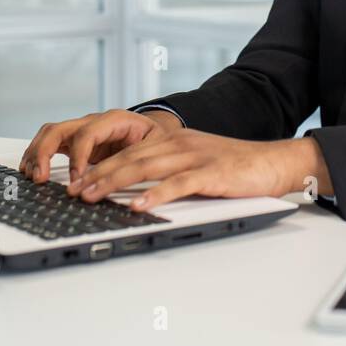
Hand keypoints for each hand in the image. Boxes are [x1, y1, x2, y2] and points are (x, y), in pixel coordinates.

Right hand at [19, 108, 182, 183]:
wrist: (156, 131)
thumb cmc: (156, 138)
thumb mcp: (157, 146)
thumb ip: (138, 160)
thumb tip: (120, 179)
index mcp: (114, 119)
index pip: (87, 134)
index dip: (78, 157)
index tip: (76, 180)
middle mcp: (93, 121)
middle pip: (60, 129)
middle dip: (45, 152)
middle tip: (40, 177)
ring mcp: (82, 129)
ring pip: (50, 133)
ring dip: (36, 153)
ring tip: (32, 176)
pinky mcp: (76, 141)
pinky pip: (50, 142)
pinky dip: (38, 155)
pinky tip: (32, 171)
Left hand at [64, 128, 321, 210]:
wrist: (272, 162)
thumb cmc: (234, 168)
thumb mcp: (195, 162)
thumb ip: (167, 170)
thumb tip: (134, 191)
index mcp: (172, 140)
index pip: (127, 151)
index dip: (99, 166)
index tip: (76, 181)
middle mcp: (179, 144)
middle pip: (129, 158)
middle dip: (97, 175)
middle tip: (74, 191)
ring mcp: (194, 156)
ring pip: (146, 167)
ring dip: (115, 182)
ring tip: (93, 196)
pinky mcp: (211, 173)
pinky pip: (178, 184)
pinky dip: (156, 194)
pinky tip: (139, 205)